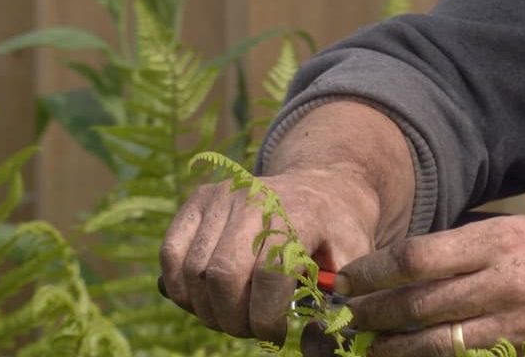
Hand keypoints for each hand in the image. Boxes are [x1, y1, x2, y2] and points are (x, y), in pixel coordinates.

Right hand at [160, 168, 381, 342]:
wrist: (321, 186)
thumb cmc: (337, 230)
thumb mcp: (354, 258)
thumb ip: (340, 299)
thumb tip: (315, 338)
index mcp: (300, 211)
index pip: (268, 275)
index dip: (266, 318)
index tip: (277, 332)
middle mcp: (256, 196)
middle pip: (222, 276)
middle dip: (233, 319)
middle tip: (251, 329)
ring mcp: (223, 195)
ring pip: (193, 272)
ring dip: (208, 310)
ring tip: (234, 315)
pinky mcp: (199, 199)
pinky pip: (170, 254)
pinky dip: (181, 288)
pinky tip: (208, 299)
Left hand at [327, 215, 524, 356]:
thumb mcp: (516, 229)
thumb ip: (464, 245)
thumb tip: (401, 261)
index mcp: (501, 242)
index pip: (419, 258)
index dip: (375, 271)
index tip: (351, 278)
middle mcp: (507, 284)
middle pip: (420, 305)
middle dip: (373, 313)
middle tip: (344, 317)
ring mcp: (519, 330)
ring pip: (438, 346)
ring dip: (393, 349)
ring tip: (367, 347)